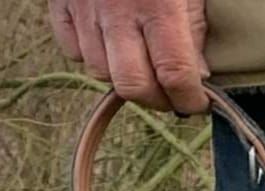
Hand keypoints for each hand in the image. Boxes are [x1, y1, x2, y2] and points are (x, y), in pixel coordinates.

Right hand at [48, 0, 208, 114]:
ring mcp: (84, 7)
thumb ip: (195, 27)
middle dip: (156, 99)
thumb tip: (199, 76)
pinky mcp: (61, 2)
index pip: (174, 75)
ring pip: (100, 72)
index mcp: (158, 5)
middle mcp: (117, 11)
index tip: (197, 103)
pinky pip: (73, 50)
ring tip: (142, 63)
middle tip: (170, 95)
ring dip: (124, 76)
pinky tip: (111, 43)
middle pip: (132, 86)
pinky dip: (93, 54)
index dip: (189, 99)